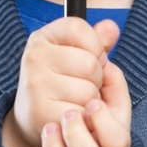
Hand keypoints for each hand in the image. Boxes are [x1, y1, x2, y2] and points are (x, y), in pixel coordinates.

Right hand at [2, 18, 119, 146]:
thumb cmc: (63, 81)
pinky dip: (84, 118)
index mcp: (42, 37)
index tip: (89, 57)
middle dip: (96, 77)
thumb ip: (98, 40)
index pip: (79, 28)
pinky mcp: (40, 112)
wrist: (36, 117)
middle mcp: (34, 57)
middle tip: (80, 83)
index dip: (95, 45)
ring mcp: (35, 85)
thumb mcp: (79, 54)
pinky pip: (82, 114)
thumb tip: (112, 28)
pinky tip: (72, 114)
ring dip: (91, 100)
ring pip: (88, 92)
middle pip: (90, 63)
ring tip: (76, 100)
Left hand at [26, 55, 132, 146]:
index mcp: (118, 144)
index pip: (116, 138)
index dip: (101, 115)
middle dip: (76, 124)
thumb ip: (110, 65)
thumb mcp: (113, 99)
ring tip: (50, 127)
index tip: (92, 96)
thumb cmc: (99, 124)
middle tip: (69, 110)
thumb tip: (107, 28)